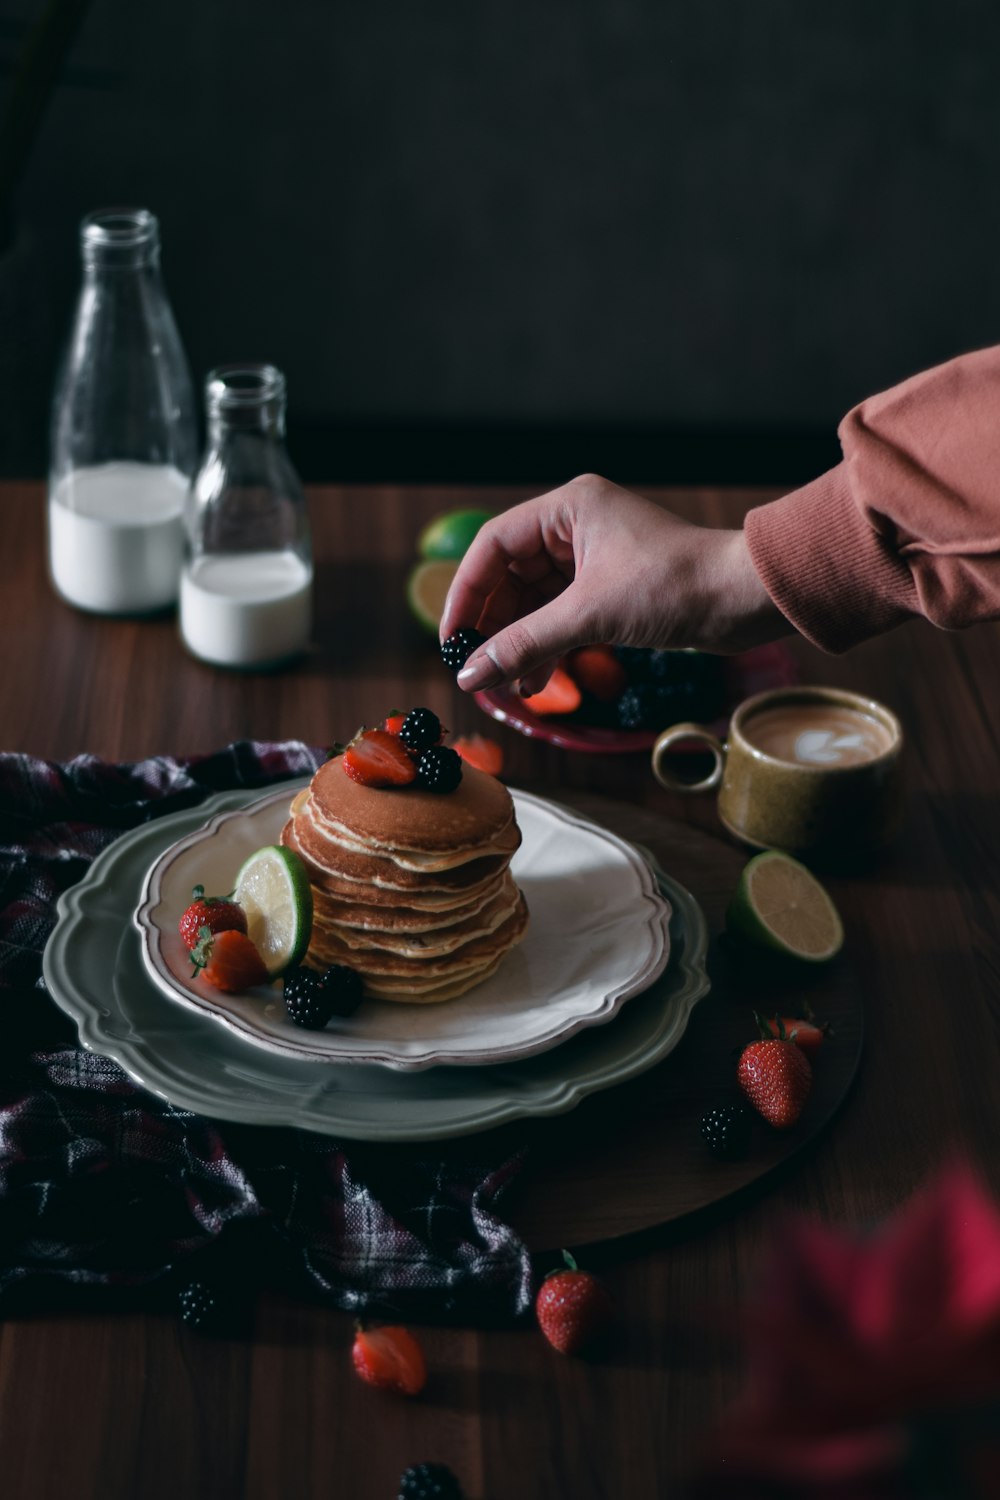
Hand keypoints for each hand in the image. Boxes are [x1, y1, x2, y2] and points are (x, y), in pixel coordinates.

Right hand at [439, 474, 787, 693]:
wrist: (744, 601)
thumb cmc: (675, 586)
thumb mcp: (589, 616)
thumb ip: (524, 645)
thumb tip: (471, 674)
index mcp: (568, 508)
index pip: (493, 547)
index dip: (466, 593)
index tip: (450, 639)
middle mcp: (578, 526)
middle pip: (511, 577)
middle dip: (493, 627)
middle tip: (475, 668)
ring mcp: (595, 558)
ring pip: (536, 602)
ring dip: (521, 644)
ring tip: (508, 685)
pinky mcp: (612, 589)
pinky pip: (562, 617)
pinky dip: (548, 648)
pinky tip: (537, 682)